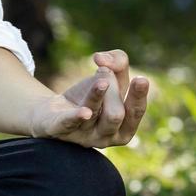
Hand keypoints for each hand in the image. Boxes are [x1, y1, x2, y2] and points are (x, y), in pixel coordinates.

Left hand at [24, 49, 150, 147]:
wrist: (54, 111)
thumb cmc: (90, 95)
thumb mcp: (110, 76)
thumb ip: (118, 61)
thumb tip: (103, 58)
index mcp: (124, 128)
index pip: (135, 112)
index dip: (138, 96)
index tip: (141, 79)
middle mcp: (105, 137)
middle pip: (116, 114)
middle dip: (112, 88)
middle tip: (103, 71)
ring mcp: (83, 136)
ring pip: (94, 114)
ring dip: (97, 93)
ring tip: (102, 77)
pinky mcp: (60, 130)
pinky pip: (69, 123)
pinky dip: (77, 116)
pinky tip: (85, 111)